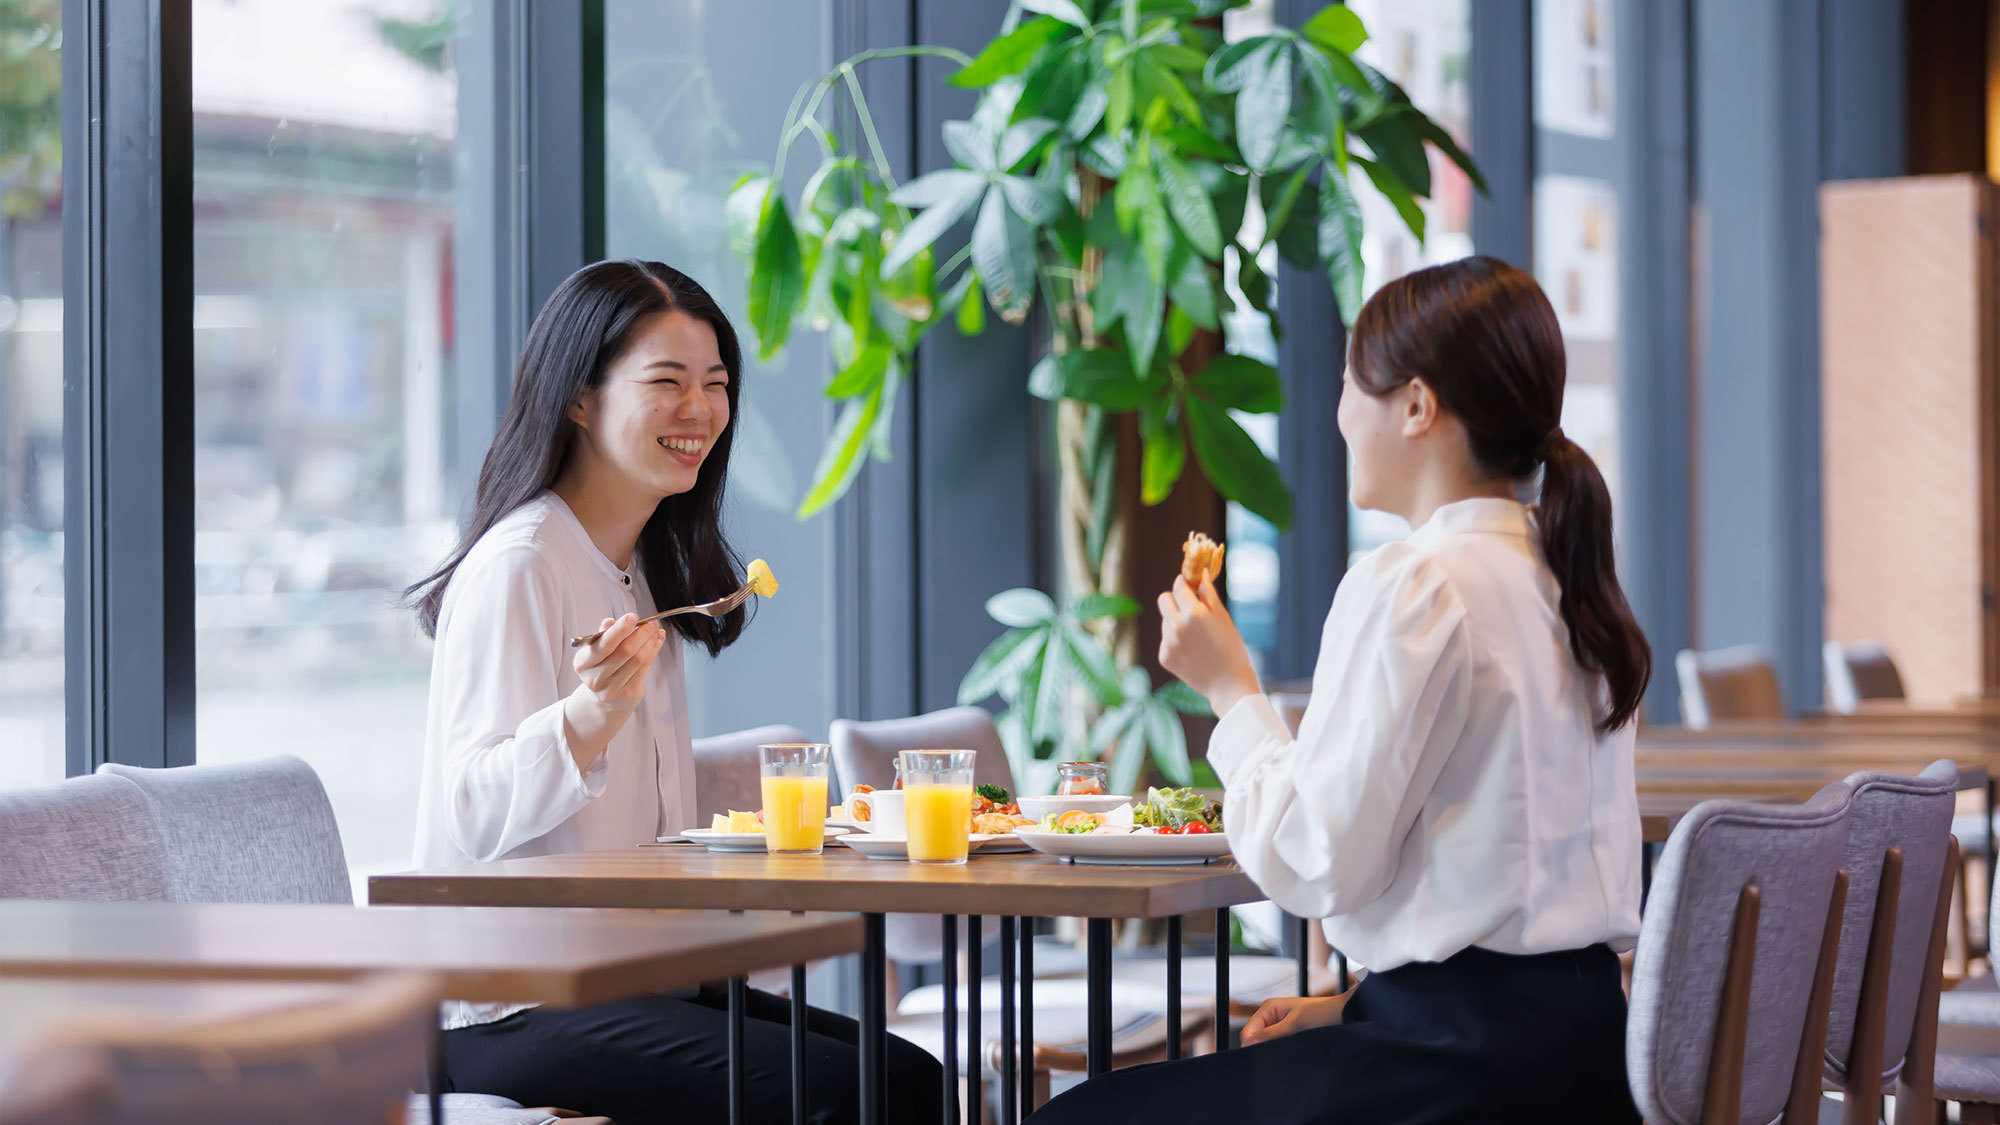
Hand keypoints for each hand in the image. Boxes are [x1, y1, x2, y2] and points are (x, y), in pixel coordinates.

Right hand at [562, 614, 664, 770]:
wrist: (603, 701)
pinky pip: (645, 668)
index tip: (632, 617)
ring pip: (638, 660)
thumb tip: (611, 621)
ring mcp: (612, 689)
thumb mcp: (595, 652)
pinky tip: (657, 641)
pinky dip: (653, 651)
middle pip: (625, 652)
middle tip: (651, 623)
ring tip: (655, 630)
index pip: (604, 645)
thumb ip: (603, 636)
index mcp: (582, 664)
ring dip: (650, 642)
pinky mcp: (628, 694)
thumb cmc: (601, 668)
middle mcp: (595, 678)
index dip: (620, 630)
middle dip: (641, 633)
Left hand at [1157, 575, 1260, 717]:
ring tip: (1197, 637)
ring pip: (1165, 621)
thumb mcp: (1223, 618)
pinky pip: (1166, 639)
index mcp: (1193, 613)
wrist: (1228, 685)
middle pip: (1163, 600)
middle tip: (1189, 607)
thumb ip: (1209, 595)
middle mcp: (1176, 626)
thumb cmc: (1232, 649)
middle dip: (1174, 599)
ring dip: (1176, 621)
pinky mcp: (1164, 656)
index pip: (1178, 587)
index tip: (1189, 585)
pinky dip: (1175, 641)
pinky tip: (1192, 651)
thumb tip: (1201, 574)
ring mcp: (1167, 642)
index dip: (1184, 583)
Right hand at [1241, 991, 1350, 1046]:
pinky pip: (1276, 1043)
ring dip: (1271, 1048)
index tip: (1259, 1058)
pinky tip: (1288, 1052)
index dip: (1250, 1045)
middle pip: (1255, 1037)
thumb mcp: (1294, 1024)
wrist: (1340, 1014)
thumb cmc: (1319, 1014)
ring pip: (1265, 1042)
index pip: (1249, 1031)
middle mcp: (1270, 1015)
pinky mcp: (1287, 1032)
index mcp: (1268, 1008)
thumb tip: (1249, 1043)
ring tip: (1284, 1053)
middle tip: (1275, 1056)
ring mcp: (1278, 1024)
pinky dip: (1279, 1049)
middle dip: (1261, 1047)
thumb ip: (1271, 1034)